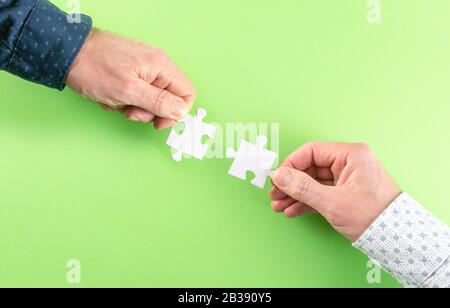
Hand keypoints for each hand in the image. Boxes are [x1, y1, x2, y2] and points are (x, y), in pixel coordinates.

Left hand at [66, 29, 195, 129]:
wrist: (66, 52)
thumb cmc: (94, 67)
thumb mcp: (129, 91)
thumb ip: (159, 102)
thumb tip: (181, 112)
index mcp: (162, 67)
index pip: (187, 94)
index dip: (176, 113)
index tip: (158, 122)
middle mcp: (156, 66)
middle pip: (168, 99)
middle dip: (148, 111)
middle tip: (129, 111)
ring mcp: (143, 68)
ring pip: (150, 99)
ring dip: (132, 106)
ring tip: (115, 101)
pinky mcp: (130, 71)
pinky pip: (135, 93)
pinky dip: (123, 99)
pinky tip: (109, 95)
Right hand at [270, 142, 400, 241]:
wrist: (396, 239)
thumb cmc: (373, 216)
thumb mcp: (332, 202)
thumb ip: (302, 187)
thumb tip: (279, 176)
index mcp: (350, 155)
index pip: (311, 151)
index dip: (290, 165)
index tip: (277, 178)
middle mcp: (349, 163)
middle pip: (310, 167)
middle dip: (291, 183)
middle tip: (276, 194)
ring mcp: (347, 178)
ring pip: (313, 181)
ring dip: (296, 194)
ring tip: (280, 205)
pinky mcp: (346, 192)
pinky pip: (321, 192)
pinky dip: (307, 201)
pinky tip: (293, 209)